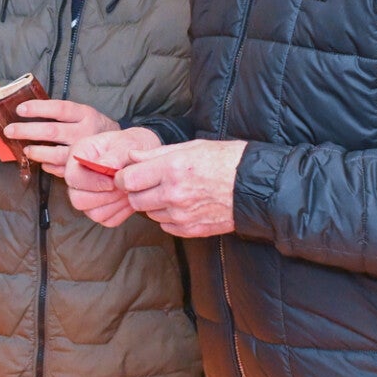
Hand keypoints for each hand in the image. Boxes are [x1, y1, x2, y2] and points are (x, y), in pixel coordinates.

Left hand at [11, 99, 119, 172]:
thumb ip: (63, 113)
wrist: (122, 148)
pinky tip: (40, 163)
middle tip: (9, 130)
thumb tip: (28, 110)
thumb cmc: (95, 127)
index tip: (20, 109)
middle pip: (52, 131)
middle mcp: (86, 132)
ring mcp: (85, 152)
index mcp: (86, 114)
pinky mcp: (85, 168)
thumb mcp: (84, 114)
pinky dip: (48, 166)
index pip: (59, 108)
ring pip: (55, 153)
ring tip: (24, 150)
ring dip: (36, 152)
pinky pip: (62, 169)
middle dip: (27, 131)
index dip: (38, 108)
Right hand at [63, 127, 161, 227]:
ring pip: (93, 213)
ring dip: (116, 204)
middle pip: (78, 199)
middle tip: (123, 187)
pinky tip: (130, 198)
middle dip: (104, 197)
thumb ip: (114, 155)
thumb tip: (102, 167)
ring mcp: (88, 195)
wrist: (144, 156)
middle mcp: (79, 176)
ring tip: (130, 190)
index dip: (92, 183)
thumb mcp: (127, 142)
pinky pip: (108, 220)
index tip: (113, 182)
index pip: (73, 177)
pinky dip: (122, 212)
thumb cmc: (133, 144)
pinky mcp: (100, 208)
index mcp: (79, 154)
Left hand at [120, 139, 247, 237]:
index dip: (123, 177)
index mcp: (172, 169)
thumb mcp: (191, 147)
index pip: (128, 179)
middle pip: (134, 199)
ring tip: (170, 192)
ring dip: (152, 204)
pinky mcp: (190, 230)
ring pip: (149, 213)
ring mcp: (181, 215)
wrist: (254, 187)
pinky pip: (165, 226)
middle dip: (136, 191)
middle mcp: (173, 194)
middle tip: (148, 183)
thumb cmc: (226, 160)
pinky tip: (182, 205)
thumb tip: (132, 157)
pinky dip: (167, 217)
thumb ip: (156, 154)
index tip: (128, 175)